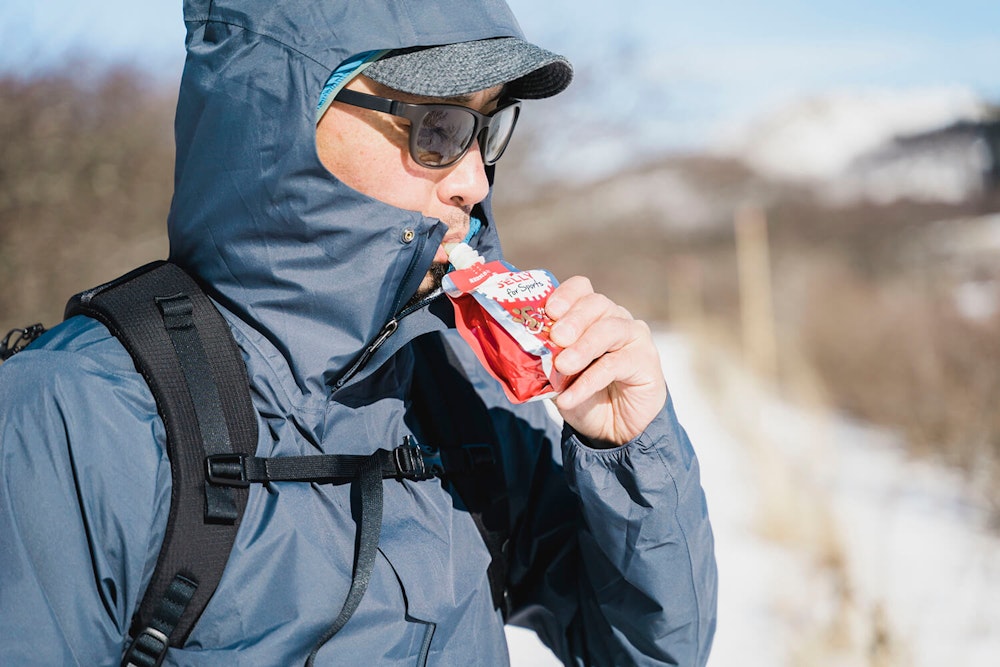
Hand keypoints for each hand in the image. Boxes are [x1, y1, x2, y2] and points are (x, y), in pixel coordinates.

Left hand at [545, 276, 667, 446]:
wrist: (611, 428)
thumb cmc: (583, 392)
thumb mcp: (557, 375)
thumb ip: (545, 359)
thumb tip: (522, 352)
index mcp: (590, 313)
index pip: (581, 289)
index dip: (566, 295)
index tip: (549, 310)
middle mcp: (615, 318)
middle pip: (596, 304)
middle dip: (574, 319)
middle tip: (557, 337)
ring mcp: (633, 337)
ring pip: (609, 330)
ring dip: (583, 347)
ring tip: (563, 366)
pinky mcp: (646, 361)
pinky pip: (616, 365)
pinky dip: (589, 382)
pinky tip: (569, 398)